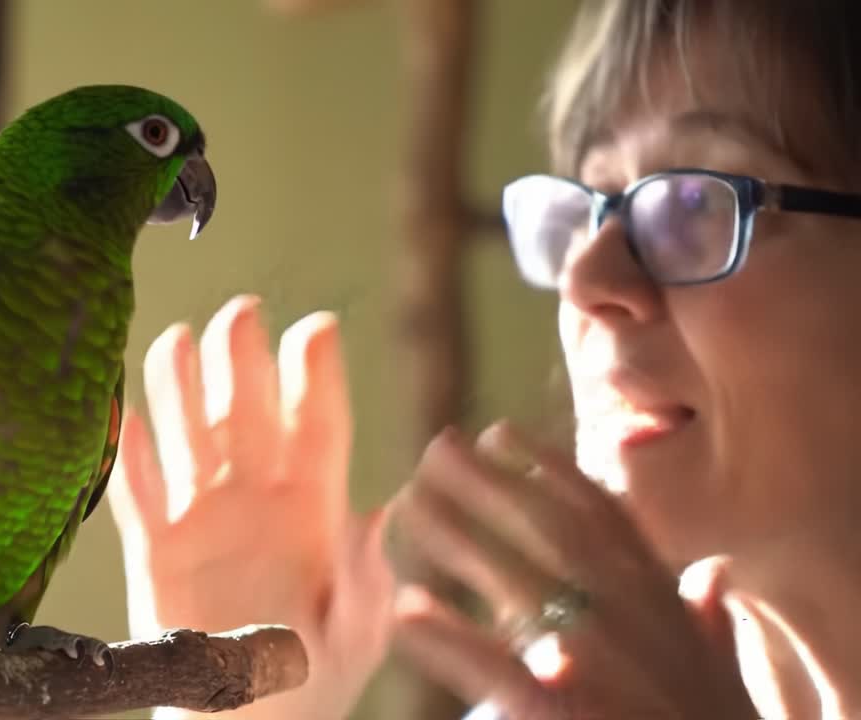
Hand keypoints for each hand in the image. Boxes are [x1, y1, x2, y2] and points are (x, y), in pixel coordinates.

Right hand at [108, 295, 394, 719]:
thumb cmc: (318, 680)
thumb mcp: (360, 633)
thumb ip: (365, 580)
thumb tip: (380, 519)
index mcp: (314, 507)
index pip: (317, 428)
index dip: (316, 378)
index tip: (318, 329)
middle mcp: (255, 499)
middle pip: (248, 414)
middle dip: (244, 361)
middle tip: (243, 311)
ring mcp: (202, 520)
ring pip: (188, 438)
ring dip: (181, 391)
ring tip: (177, 340)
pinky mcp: (154, 551)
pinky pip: (136, 497)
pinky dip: (128, 460)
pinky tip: (121, 419)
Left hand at [390, 422, 756, 717]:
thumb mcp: (720, 667)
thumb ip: (707, 617)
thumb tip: (715, 571)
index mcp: (659, 598)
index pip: (601, 513)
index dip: (546, 466)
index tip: (497, 432)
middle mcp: (628, 613)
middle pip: (548, 525)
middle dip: (490, 480)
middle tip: (435, 447)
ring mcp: (594, 657)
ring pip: (514, 577)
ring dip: (457, 536)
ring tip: (404, 505)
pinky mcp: (559, 707)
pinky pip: (493, 666)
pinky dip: (448, 637)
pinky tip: (405, 611)